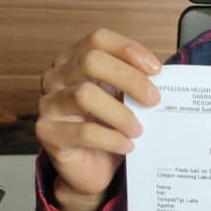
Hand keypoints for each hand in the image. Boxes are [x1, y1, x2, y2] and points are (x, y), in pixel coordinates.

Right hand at [36, 29, 161, 210]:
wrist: (91, 170)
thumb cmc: (108, 129)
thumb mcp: (123, 100)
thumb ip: (135, 84)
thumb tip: (162, 78)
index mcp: (74, 60)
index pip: (98, 39)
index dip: (128, 50)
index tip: (156, 69)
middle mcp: (56, 77)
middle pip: (91, 61)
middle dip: (129, 79)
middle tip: (154, 100)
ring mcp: (48, 104)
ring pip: (84, 95)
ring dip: (120, 113)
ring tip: (138, 129)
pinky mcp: (47, 133)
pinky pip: (83, 132)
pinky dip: (112, 139)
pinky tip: (127, 145)